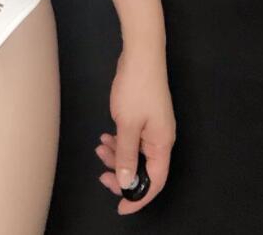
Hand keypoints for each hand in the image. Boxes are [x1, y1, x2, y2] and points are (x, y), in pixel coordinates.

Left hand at [95, 46, 175, 214]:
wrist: (141, 55)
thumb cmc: (136, 88)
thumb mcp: (127, 125)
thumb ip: (126, 155)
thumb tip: (126, 183)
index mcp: (162, 145)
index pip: (154, 182)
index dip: (138, 198)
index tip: (121, 207)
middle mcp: (161, 139)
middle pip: (144, 168)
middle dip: (122, 174)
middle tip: (102, 174)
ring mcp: (153, 127)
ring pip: (135, 153)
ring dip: (117, 155)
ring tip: (100, 147)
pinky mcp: (145, 117)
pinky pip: (132, 138)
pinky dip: (119, 141)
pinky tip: (106, 136)